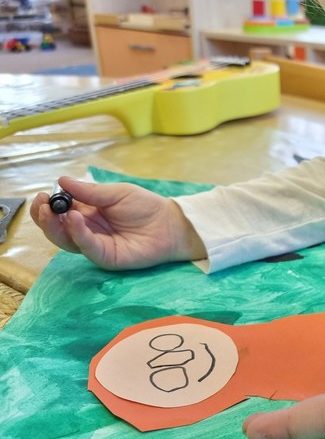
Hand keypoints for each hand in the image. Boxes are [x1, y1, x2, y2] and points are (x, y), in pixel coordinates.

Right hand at [30, 176, 205, 269]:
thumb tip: (62, 181)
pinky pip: (87, 247)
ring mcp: (94, 245)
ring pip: (65, 240)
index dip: (48, 204)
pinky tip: (74, 218)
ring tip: (52, 210)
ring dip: (54, 226)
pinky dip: (78, 233)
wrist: (170, 224)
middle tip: (41, 204)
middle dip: (44, 217)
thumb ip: (90, 191)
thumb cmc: (145, 206)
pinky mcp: (105, 257)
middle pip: (56, 228)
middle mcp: (86, 230)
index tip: (41, 194)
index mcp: (87, 212)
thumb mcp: (116, 193)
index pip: (60, 211)